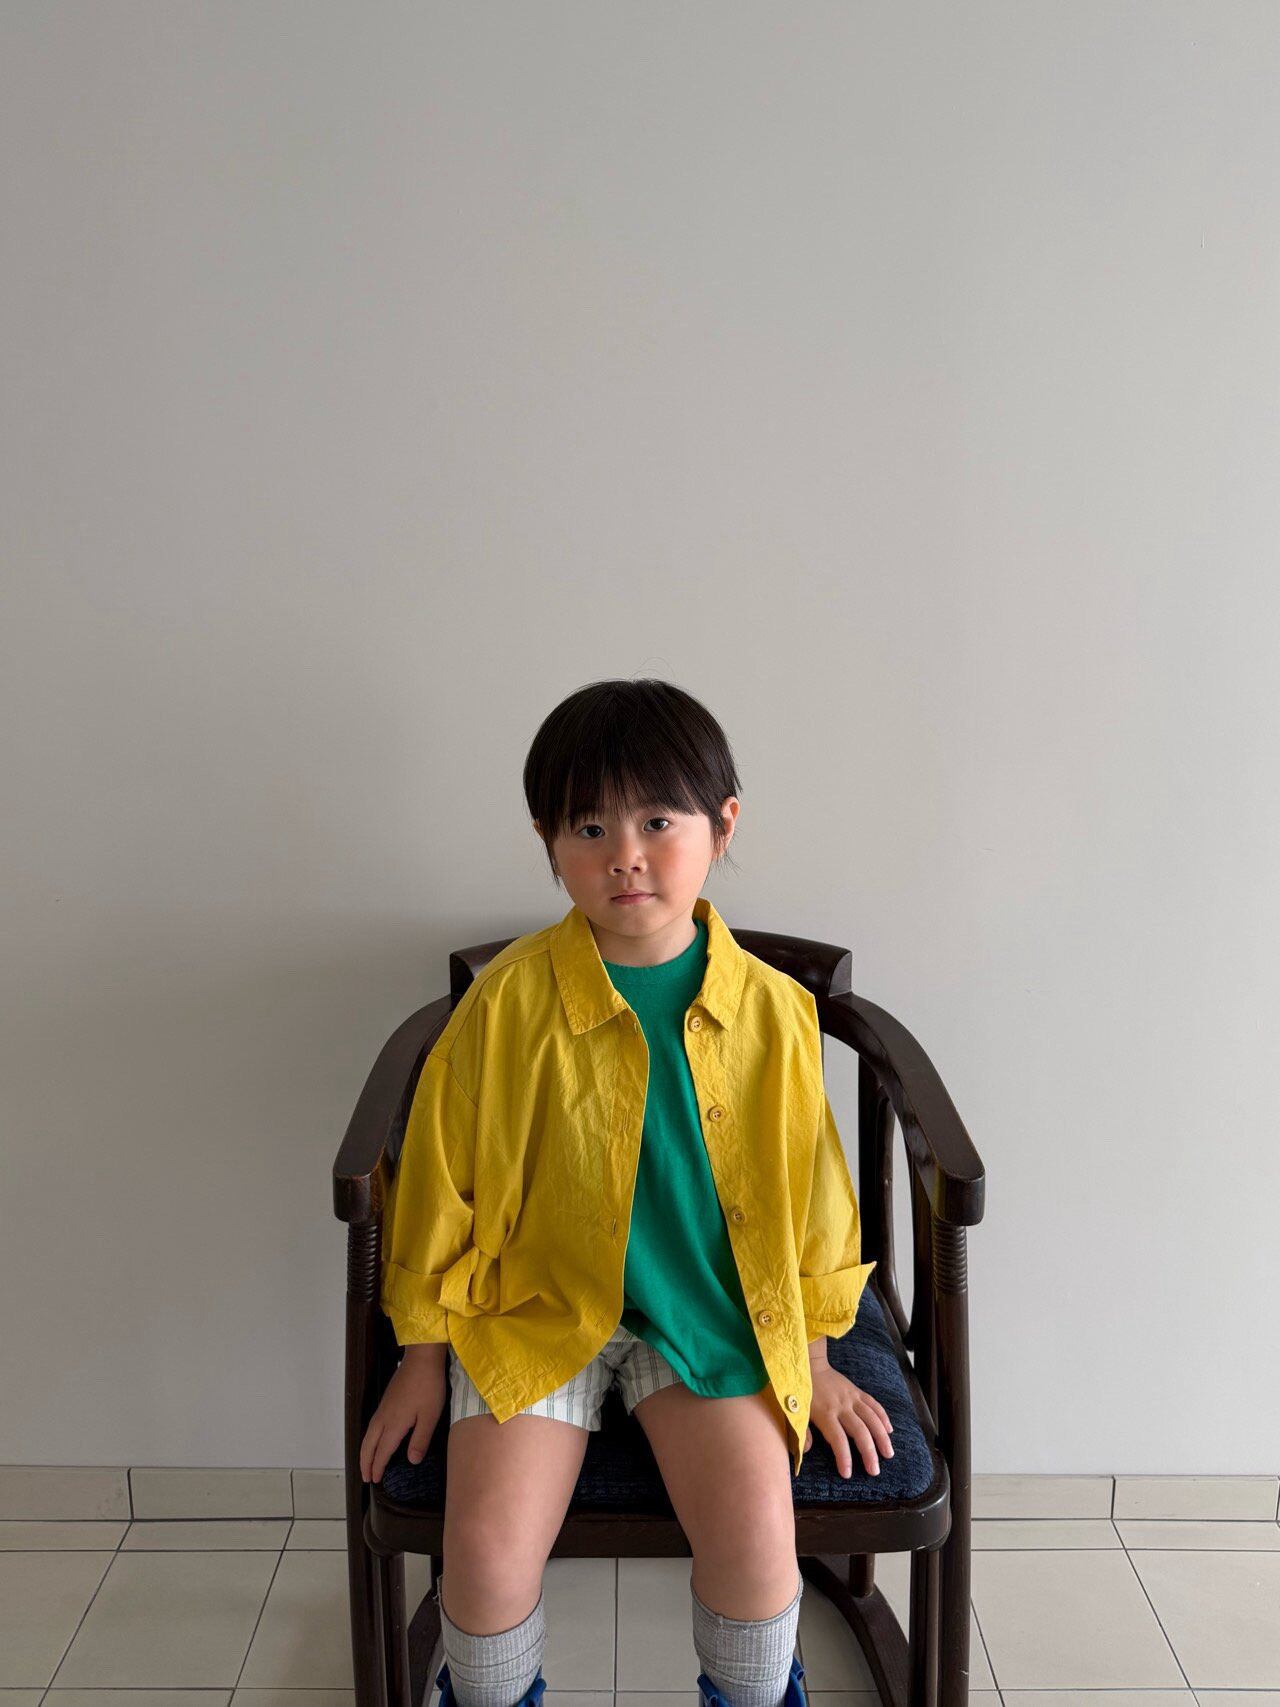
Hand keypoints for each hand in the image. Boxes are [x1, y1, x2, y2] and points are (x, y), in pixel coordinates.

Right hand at [359, 1356, 446, 1483]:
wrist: (422, 1358)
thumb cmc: (428, 1387)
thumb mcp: (429, 1416)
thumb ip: (420, 1440)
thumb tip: (411, 1461)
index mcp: (393, 1424)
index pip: (382, 1451)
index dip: (378, 1467)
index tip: (375, 1480)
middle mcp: (383, 1418)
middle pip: (369, 1445)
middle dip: (365, 1462)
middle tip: (366, 1477)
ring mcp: (383, 1408)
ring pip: (368, 1435)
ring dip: (365, 1451)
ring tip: (366, 1463)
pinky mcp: (386, 1400)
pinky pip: (372, 1426)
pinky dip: (369, 1439)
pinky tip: (376, 1439)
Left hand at [802, 1364, 893, 1477]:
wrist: (809, 1364)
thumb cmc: (801, 1391)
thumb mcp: (797, 1411)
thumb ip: (802, 1431)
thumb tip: (806, 1451)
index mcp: (825, 1413)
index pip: (837, 1439)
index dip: (844, 1457)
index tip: (847, 1474)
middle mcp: (841, 1406)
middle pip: (859, 1431)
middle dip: (869, 1453)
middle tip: (875, 1471)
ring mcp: (851, 1397)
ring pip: (872, 1418)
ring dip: (882, 1437)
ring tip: (889, 1454)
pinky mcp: (857, 1391)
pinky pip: (874, 1404)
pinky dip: (883, 1417)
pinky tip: (889, 1430)